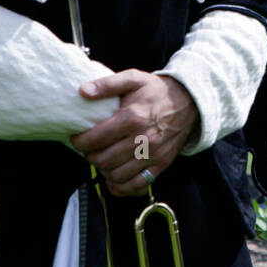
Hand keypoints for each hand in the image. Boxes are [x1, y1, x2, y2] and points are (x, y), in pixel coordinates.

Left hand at [70, 70, 200, 196]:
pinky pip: (137, 185)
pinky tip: (114, 178)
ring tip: (101, 159)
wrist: (189, 102)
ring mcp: (153, 154)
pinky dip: (121, 187)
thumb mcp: (133, 78)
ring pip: (116, 175)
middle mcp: (143, 139)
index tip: (77, 139)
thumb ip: (107, 84)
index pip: (95, 139)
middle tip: (88, 149)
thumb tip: (83, 91)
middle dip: (89, 157)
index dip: (79, 142)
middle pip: (103, 160)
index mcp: (133, 118)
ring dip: (103, 171)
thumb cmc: (157, 91)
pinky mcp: (161, 164)